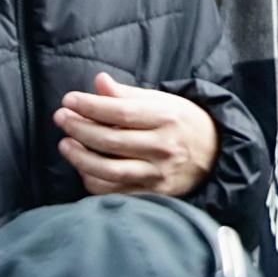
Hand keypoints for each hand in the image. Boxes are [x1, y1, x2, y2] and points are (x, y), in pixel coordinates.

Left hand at [53, 75, 223, 196]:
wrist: (216, 154)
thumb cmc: (182, 122)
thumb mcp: (162, 101)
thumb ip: (127, 94)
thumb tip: (99, 82)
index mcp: (166, 118)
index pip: (121, 113)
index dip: (91, 106)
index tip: (69, 100)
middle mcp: (163, 147)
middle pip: (111, 141)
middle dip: (80, 128)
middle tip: (61, 118)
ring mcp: (158, 174)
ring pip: (110, 170)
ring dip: (81, 158)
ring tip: (65, 144)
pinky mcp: (154, 195)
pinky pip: (115, 192)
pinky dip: (94, 181)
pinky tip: (83, 168)